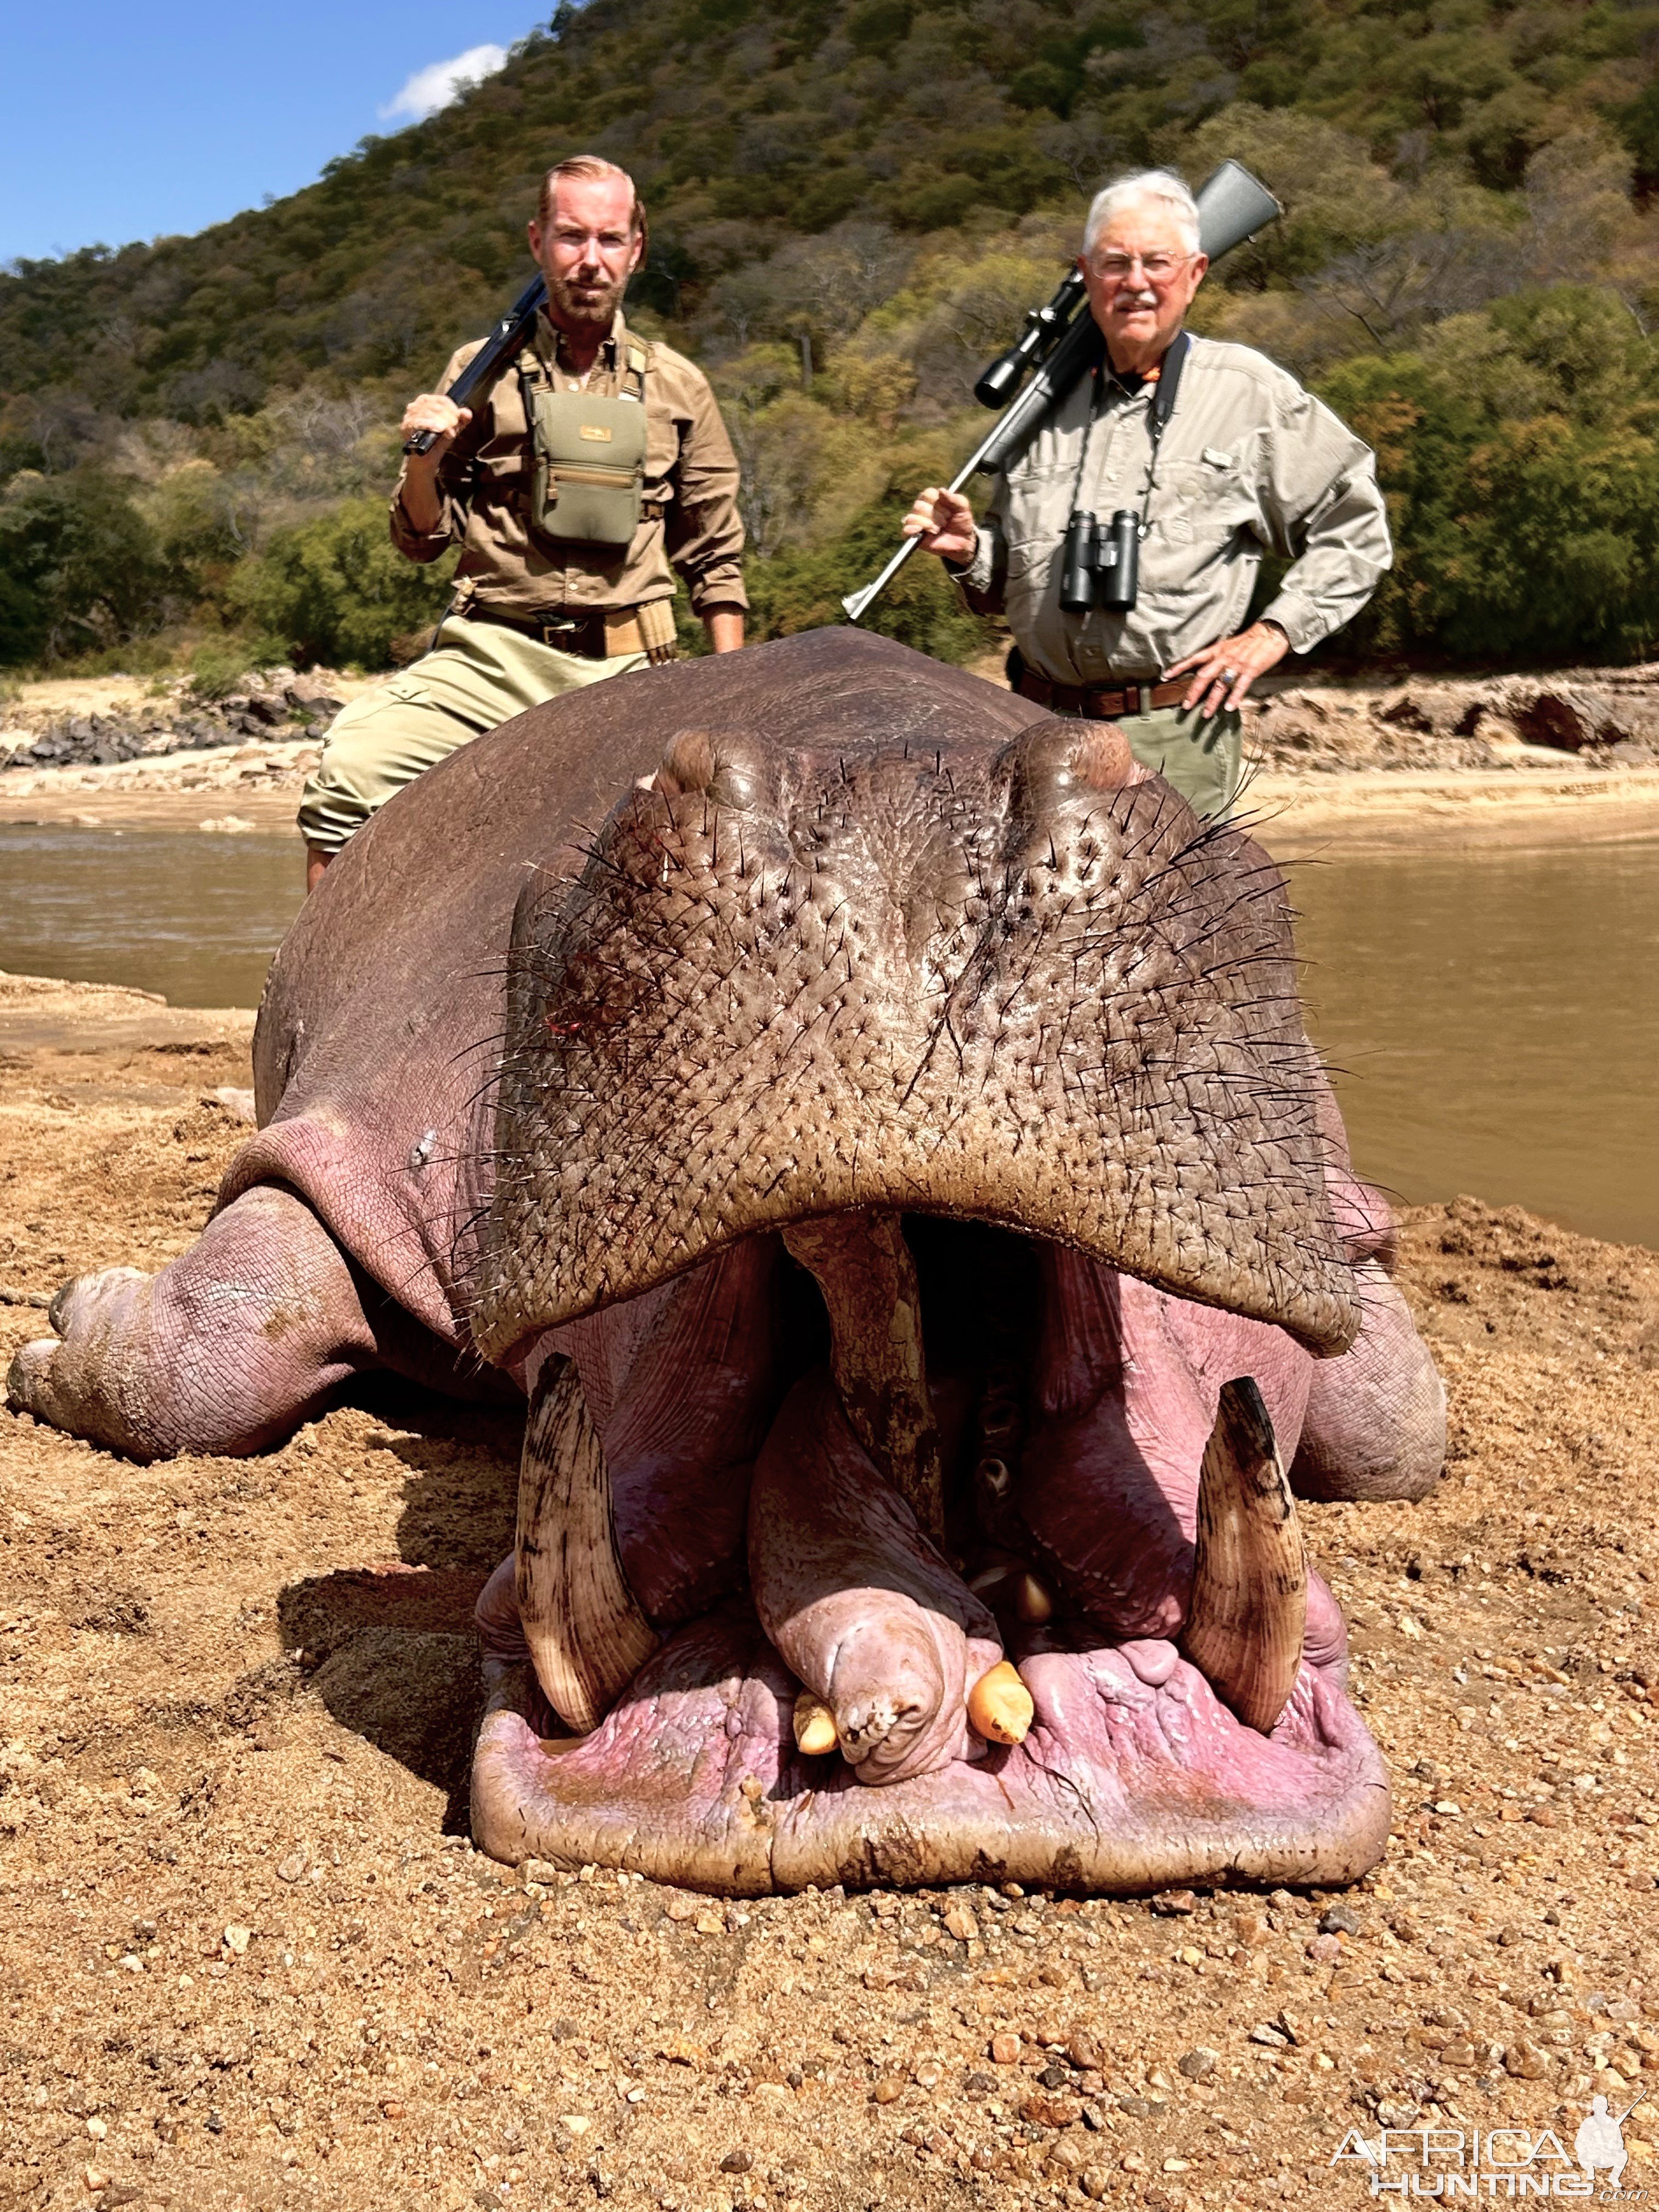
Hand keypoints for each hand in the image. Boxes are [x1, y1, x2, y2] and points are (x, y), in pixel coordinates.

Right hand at [399, 392, 471, 462]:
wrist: (425, 458)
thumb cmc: (438, 441)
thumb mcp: (452, 429)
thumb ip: (460, 420)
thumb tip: (468, 413)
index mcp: (428, 401)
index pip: (443, 400)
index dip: (453, 410)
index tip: (459, 419)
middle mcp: (417, 404)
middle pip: (436, 407)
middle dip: (448, 418)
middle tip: (454, 429)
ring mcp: (410, 415)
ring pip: (428, 413)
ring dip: (442, 423)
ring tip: (449, 433)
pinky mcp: (406, 425)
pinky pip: (419, 422)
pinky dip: (431, 426)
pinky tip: (439, 430)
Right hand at [900, 486, 976, 565]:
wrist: (962, 541)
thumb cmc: (961, 521)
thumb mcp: (963, 507)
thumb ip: (954, 498)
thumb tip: (941, 490)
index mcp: (933, 498)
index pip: (928, 494)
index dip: (938, 504)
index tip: (949, 512)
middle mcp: (922, 507)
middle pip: (920, 506)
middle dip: (935, 516)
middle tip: (945, 523)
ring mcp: (917, 520)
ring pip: (913, 517)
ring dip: (927, 524)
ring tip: (937, 530)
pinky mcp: (914, 534)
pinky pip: (906, 529)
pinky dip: (912, 530)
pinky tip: (922, 532)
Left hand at [1165, 621, 1288, 717]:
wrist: (1271, 632)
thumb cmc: (1250, 641)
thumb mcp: (1229, 645)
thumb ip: (1218, 657)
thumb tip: (1206, 670)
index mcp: (1218, 650)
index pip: (1194, 658)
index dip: (1179, 667)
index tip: (1165, 676)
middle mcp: (1224, 657)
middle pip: (1204, 676)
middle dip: (1193, 692)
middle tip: (1185, 706)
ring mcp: (1237, 664)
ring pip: (1220, 684)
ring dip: (1212, 700)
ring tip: (1205, 714)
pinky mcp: (1251, 669)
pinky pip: (1240, 685)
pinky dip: (1234, 697)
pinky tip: (1229, 708)